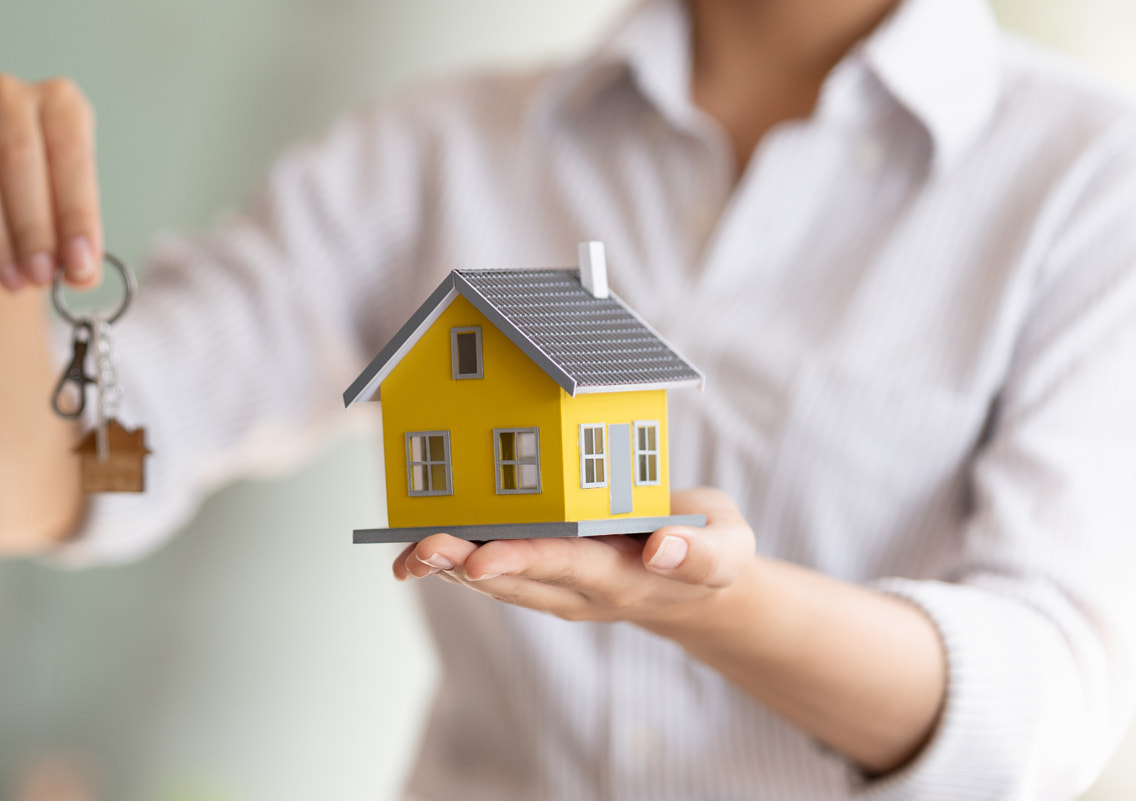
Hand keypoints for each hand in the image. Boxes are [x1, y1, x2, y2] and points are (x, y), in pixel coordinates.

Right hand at [0, 74, 102, 291]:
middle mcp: (7, 97)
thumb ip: (79, 241)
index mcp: (59, 102)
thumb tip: (83, 276)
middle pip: (18, 156)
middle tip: (41, 276)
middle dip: (33, 227)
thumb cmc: (44, 193)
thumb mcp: (70, 210)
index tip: (79, 264)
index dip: (77, 213)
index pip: (71, 153)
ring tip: (13, 280)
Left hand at [391, 487, 756, 629]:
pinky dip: (454, 561)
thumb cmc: (713, 552)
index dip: (523, 561)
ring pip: (498, 580)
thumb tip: (662, 546)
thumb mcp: (728, 548)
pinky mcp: (545, 574)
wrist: (698, 584)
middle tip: (422, 550)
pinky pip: (494, 570)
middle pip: (518, 580)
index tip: (482, 559)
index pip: (568, 568)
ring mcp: (560, 586)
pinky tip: (415, 551)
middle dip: (467, 564)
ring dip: (450, 566)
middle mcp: (582, 589)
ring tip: (407, 552)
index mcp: (625, 576)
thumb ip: (701, 551)